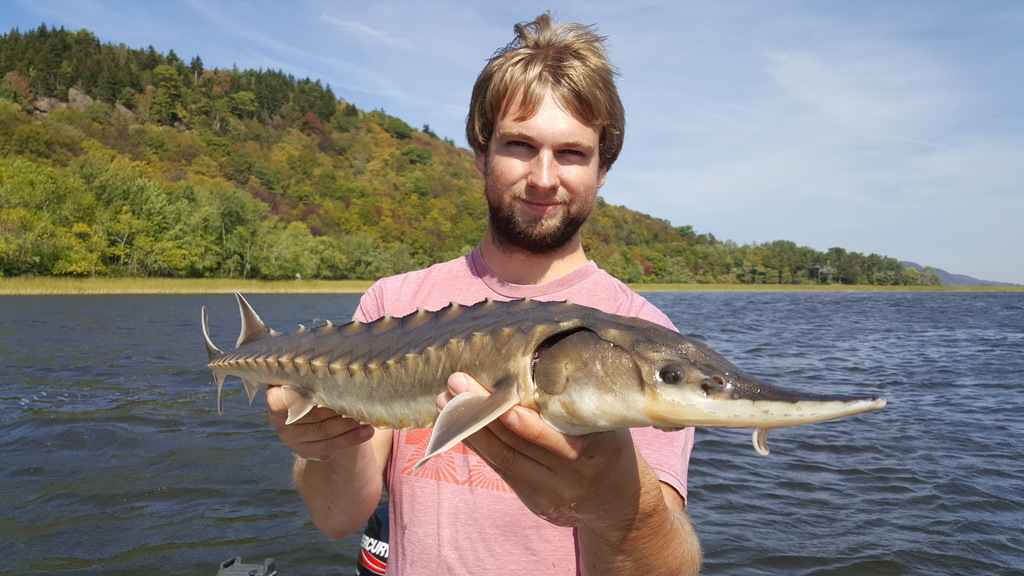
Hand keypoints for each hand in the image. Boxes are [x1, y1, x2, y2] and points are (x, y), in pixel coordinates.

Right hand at [266, 385, 374, 461]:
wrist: (325, 413)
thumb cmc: (321, 388)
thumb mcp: (316, 379)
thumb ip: (319, 377)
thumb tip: (341, 370)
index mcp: (275, 395)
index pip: (279, 400)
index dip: (299, 397)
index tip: (322, 392)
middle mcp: (278, 418)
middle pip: (310, 415)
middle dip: (337, 409)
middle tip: (360, 403)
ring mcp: (289, 437)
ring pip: (322, 432)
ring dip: (348, 426)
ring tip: (368, 419)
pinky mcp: (304, 451)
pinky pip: (328, 447)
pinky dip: (350, 439)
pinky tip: (365, 432)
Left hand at [438, 373, 648, 531]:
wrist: (622, 504)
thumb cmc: (612, 447)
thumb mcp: (609, 424)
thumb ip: (578, 402)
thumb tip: (540, 356)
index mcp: (597, 452)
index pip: (552, 438)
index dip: (523, 422)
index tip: (499, 398)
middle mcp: (571, 476)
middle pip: (518, 445)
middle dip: (483, 413)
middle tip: (457, 382)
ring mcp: (551, 493)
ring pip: (503, 459)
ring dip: (470, 428)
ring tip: (446, 400)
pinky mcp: (535, 502)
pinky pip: (501, 470)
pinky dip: (479, 445)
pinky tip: (457, 424)